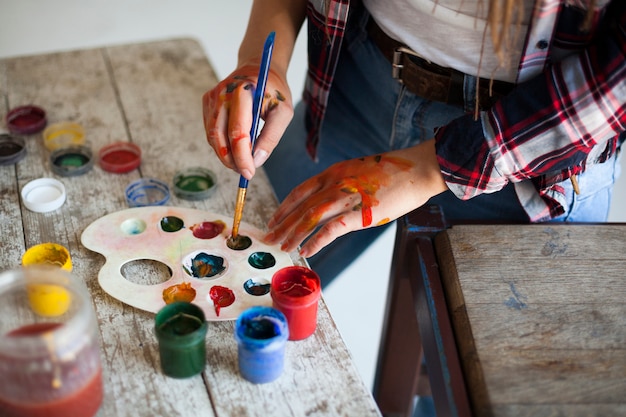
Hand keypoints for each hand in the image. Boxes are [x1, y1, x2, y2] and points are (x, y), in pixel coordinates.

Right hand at [202, 62, 292, 179]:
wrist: (259, 68)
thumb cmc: (274, 90)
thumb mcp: (283, 112)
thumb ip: (272, 136)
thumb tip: (256, 161)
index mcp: (243, 92)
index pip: (238, 132)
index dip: (242, 157)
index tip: (250, 173)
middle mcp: (222, 94)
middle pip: (219, 137)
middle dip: (231, 160)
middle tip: (245, 172)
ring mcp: (212, 98)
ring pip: (212, 137)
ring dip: (225, 155)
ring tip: (242, 162)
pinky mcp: (207, 103)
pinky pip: (210, 131)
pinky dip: (221, 145)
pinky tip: (235, 149)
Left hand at [264, 139, 447, 256]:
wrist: (417, 169)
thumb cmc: (394, 171)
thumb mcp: (359, 171)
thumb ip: (342, 183)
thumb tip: (332, 198)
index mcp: (334, 173)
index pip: (300, 191)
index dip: (284, 207)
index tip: (274, 218)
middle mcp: (335, 183)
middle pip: (300, 206)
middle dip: (282, 224)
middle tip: (268, 238)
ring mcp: (346, 197)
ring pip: (310, 218)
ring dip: (293, 234)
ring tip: (282, 248)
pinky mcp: (360, 213)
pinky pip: (331, 230)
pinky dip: (316, 241)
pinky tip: (306, 251)